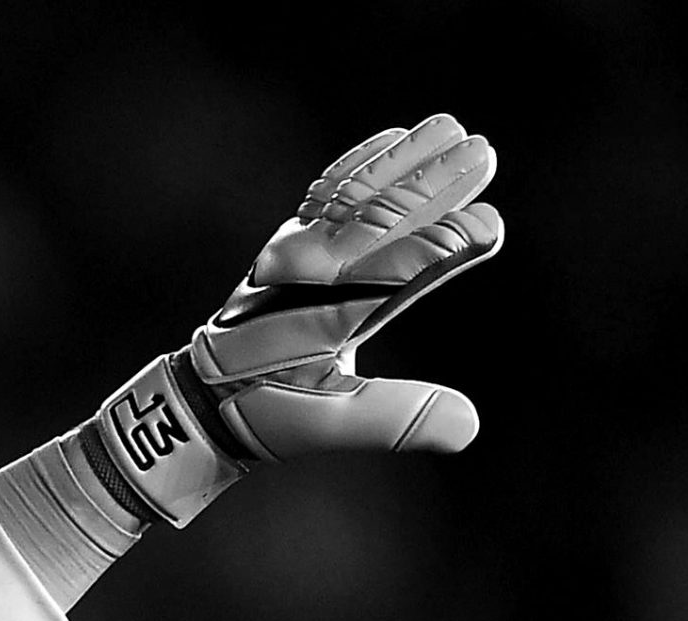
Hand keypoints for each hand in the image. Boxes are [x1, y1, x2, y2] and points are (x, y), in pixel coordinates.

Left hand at [96, 114, 504, 524]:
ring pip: (350, 197)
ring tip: (449, 127)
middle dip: (432, 186)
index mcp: (323, 322)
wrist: (195, 401)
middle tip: (484, 154)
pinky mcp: (280, 246)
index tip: (492, 227)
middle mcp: (302, 279)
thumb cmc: (264, 414)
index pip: (395, 277)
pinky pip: (321, 195)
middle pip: (376, 222)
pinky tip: (389, 136)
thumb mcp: (330, 422)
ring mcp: (288, 256)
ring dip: (401, 160)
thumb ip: (395, 418)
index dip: (444, 250)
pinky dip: (356, 164)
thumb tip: (467, 427)